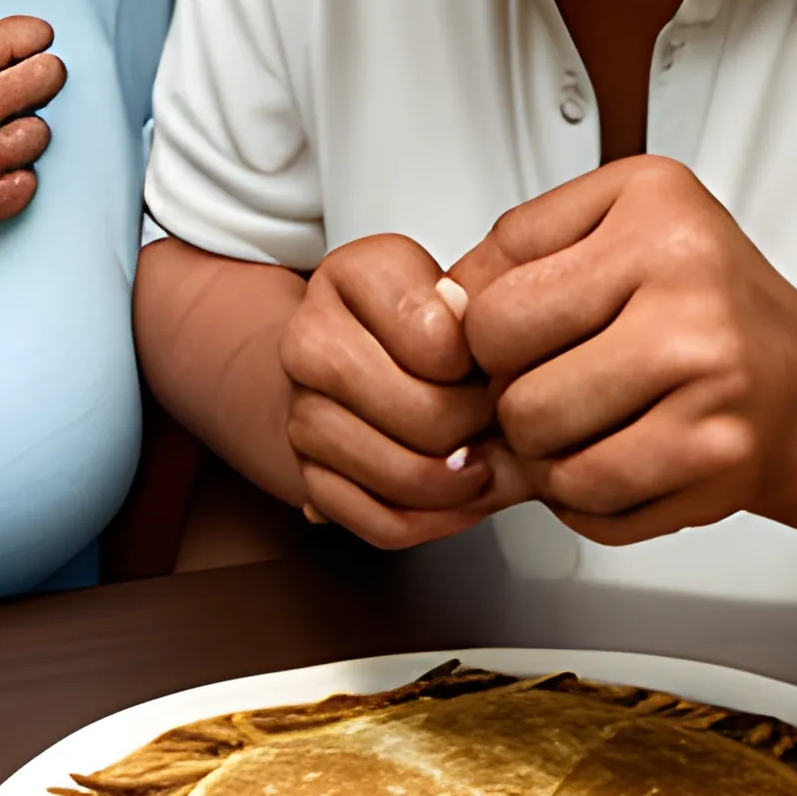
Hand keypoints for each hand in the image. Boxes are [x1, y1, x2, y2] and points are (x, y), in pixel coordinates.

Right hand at [0, 9, 65, 281]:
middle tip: (28, 75)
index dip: (25, 36)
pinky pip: (17, 193)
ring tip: (3, 126)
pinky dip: (15, 180)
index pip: (15, 37)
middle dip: (37, 73)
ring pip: (35, 137)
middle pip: (38, 81)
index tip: (26, 39)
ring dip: (24, 127)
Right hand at [277, 234, 528, 547]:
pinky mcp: (305, 472)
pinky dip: (431, 522)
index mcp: (350, 273)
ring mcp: (299, 409)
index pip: (435, 338)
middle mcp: (308, 338)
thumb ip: (476, 306)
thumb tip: (475, 329)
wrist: (348, 355)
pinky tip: (456, 501)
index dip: (483, 363)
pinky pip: (378, 522)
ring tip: (484, 462)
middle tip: (497, 418)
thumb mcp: (455, 288)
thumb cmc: (421, 321)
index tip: (494, 362)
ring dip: (458, 484)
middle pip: (423, 413)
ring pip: (399, 473)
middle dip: (478, 426)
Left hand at [454, 157, 796, 543]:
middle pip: (513, 388)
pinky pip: (594, 505)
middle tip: (552, 381)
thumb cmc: (698, 300)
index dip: (484, 333)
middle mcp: (690, 292)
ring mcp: (711, 382)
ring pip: (547, 454)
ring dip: (545, 453)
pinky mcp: (720, 462)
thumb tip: (441, 306)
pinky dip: (584, 496)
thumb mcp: (612, 221)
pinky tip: (615, 454)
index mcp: (654, 209)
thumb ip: (515, 248)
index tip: (517, 334)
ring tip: (585, 419)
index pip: (493, 302)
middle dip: (512, 397)